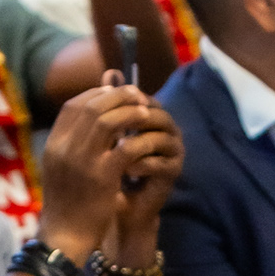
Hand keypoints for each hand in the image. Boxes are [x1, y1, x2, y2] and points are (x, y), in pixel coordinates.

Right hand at [37, 82, 159, 257]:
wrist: (64, 236)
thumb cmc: (68, 203)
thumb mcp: (64, 168)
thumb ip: (76, 142)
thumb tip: (95, 118)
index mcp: (53, 144)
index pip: (72, 106)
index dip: (96, 94)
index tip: (115, 91)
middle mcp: (64, 148)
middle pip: (90, 108)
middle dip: (116, 96)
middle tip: (137, 93)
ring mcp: (82, 161)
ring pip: (107, 122)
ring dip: (129, 112)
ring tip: (146, 111)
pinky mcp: (102, 177)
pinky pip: (126, 148)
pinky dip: (140, 140)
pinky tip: (150, 140)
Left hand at [102, 80, 182, 249]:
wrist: (120, 205)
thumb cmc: (110, 167)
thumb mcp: (103, 135)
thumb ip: (107, 105)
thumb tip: (109, 70)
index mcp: (151, 118)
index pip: (144, 99)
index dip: (124, 103)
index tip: (101, 112)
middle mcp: (167, 131)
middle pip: (157, 114)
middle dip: (132, 120)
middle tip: (109, 129)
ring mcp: (173, 151)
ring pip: (159, 137)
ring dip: (135, 143)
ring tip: (115, 151)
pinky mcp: (174, 172)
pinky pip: (160, 163)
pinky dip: (141, 164)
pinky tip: (124, 170)